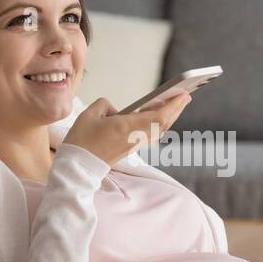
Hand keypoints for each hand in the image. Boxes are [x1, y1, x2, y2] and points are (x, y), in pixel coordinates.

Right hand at [63, 93, 190, 166]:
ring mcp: (133, 145)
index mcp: (127, 127)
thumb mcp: (89, 114)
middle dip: (176, 109)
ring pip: (158, 130)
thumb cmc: (81, 141)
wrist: (77, 167)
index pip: (159, 116)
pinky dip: (157, 123)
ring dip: (167, 116)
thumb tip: (117, 110)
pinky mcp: (129, 149)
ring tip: (172, 103)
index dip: (174, 105)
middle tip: (185, 96)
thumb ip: (105, 104)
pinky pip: (149, 134)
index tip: (183, 94)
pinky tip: (155, 115)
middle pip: (163, 124)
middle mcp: (135, 138)